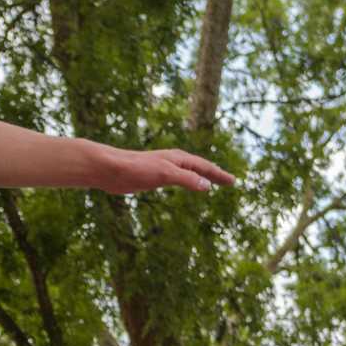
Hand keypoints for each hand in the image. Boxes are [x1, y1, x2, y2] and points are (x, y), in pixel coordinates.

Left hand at [96, 147, 234, 195]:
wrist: (112, 169)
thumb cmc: (137, 169)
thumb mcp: (164, 174)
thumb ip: (186, 179)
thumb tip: (206, 185)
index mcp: (179, 159)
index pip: (205, 167)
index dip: (219, 175)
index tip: (233, 181)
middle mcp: (174, 161)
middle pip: (200, 168)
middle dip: (215, 174)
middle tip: (229, 182)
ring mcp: (164, 168)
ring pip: (189, 173)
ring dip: (202, 177)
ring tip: (212, 183)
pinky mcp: (154, 177)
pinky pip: (178, 179)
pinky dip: (188, 182)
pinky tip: (186, 186)